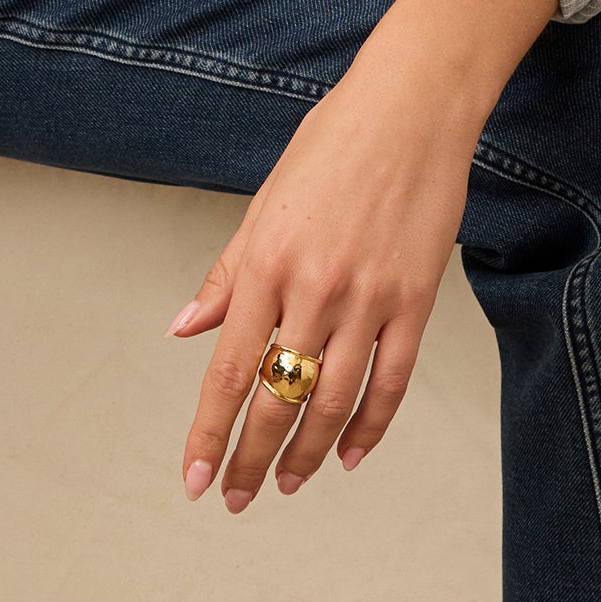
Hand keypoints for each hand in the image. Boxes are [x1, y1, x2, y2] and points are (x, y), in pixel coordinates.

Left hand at [170, 0, 557, 510]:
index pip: (229, 369)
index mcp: (265, 263)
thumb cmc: (332, 145)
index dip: (209, 431)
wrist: (412, 105)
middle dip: (252, 456)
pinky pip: (391, 381)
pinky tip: (350, 454)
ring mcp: (369, 297)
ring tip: (288, 484)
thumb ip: (226, 276)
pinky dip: (370, 425)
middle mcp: (313, 287)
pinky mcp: (416, 299)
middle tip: (235, 496)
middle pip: (277, 398)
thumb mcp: (263, 205)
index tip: (194, 477)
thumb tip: (184, 330)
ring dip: (307, 453)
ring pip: (332, 400)